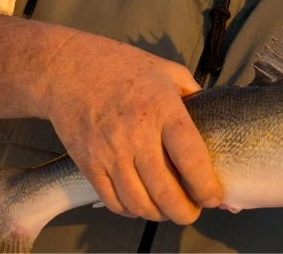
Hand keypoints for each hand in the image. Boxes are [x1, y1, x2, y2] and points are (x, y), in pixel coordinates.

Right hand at [38, 30, 223, 224]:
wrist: (69, 68)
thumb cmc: (123, 67)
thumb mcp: (166, 71)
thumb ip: (192, 94)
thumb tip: (211, 120)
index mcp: (163, 109)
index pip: (191, 159)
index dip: (206, 187)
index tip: (214, 197)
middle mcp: (136, 134)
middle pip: (165, 191)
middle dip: (184, 212)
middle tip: (192, 212)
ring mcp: (110, 152)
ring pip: (139, 203)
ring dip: (158, 215)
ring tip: (168, 211)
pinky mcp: (88, 163)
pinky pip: (112, 201)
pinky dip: (130, 211)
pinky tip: (140, 204)